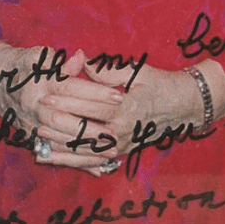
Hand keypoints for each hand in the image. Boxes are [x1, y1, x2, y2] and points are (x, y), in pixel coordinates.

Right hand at [0, 42, 123, 175]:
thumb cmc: (25, 65)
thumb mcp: (41, 57)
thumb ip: (63, 63)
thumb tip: (82, 58)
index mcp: (41, 82)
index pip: (71, 89)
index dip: (95, 93)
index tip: (119, 97)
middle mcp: (35, 106)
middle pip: (64, 121)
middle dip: (91, 130)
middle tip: (115, 134)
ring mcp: (31, 124)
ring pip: (60, 141)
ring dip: (86, 149)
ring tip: (112, 151)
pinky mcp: (31, 138)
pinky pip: (55, 154)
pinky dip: (76, 162)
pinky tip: (97, 168)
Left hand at [40, 60, 202, 159]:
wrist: (186, 106)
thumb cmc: (162, 84)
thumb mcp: (137, 72)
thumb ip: (107, 71)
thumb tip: (82, 62)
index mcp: (126, 109)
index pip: (90, 106)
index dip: (66, 101)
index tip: (46, 95)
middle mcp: (123, 131)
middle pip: (84, 130)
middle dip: (58, 124)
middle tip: (37, 116)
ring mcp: (123, 145)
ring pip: (86, 151)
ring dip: (62, 146)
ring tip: (40, 139)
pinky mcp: (122, 152)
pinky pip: (94, 160)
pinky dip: (74, 161)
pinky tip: (57, 158)